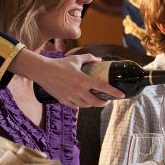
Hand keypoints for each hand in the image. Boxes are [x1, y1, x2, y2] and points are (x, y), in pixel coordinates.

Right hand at [9, 49, 123, 107]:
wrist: (42, 71)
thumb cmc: (59, 63)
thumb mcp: (75, 59)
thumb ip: (89, 58)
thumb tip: (99, 60)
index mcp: (83, 80)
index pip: (103, 88)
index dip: (114, 93)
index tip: (122, 95)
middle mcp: (78, 91)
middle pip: (97, 102)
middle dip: (105, 103)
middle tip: (107, 100)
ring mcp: (70, 97)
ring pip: (87, 105)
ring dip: (93, 104)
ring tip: (95, 99)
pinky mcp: (63, 101)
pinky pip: (76, 106)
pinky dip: (82, 104)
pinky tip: (83, 100)